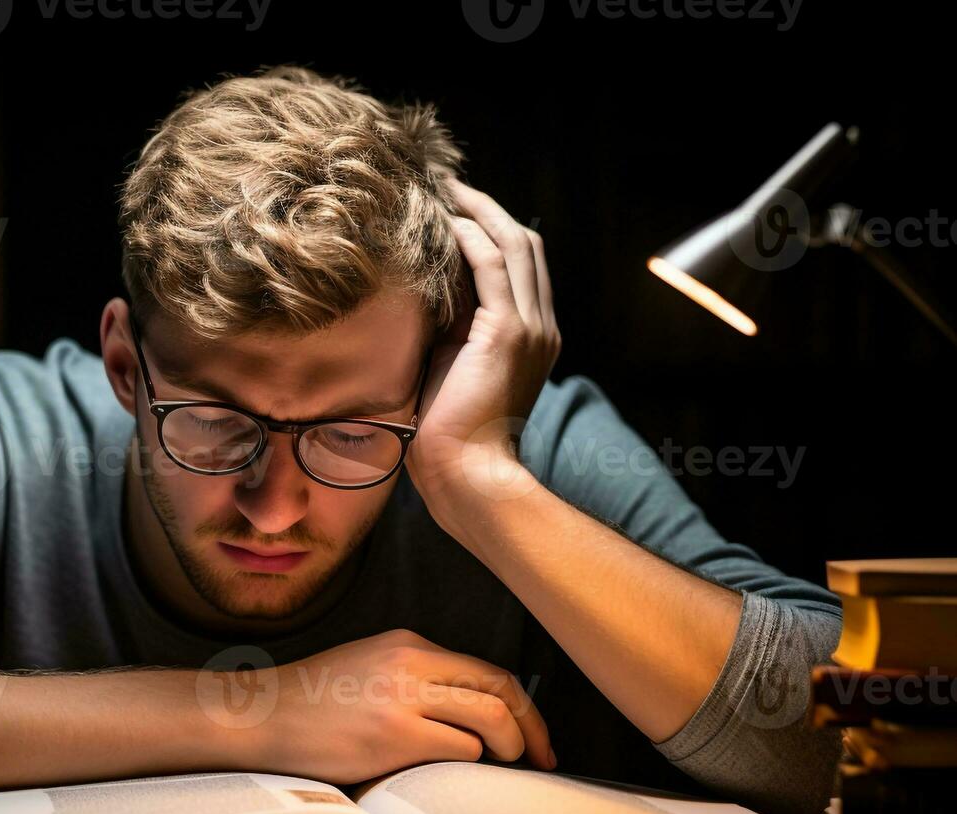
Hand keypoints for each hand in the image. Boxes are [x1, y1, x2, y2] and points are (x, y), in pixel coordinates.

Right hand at [259, 629, 554, 784]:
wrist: (262, 716)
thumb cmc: (312, 702)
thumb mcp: (369, 667)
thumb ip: (415, 678)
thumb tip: (470, 712)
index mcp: (408, 644)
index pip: (484, 668)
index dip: (519, 703)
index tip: (533, 733)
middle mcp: (411, 663)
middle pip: (501, 686)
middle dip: (534, 726)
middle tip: (544, 755)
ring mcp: (403, 698)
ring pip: (491, 717)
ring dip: (510, 746)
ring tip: (507, 764)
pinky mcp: (394, 735)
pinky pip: (459, 748)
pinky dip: (470, 763)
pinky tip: (458, 773)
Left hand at [406, 178, 560, 515]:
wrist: (466, 472)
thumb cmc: (447, 433)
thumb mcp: (451, 366)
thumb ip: (451, 327)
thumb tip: (426, 289)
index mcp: (534, 336)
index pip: (520, 265)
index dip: (491, 229)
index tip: (454, 208)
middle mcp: (542, 327)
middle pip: (524, 245)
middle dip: (486, 209)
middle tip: (447, 185)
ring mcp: (530, 328)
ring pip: (513, 246)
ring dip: (478, 211)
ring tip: (444, 189)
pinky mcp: (508, 333)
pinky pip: (492, 266)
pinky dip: (470, 237)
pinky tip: (445, 221)